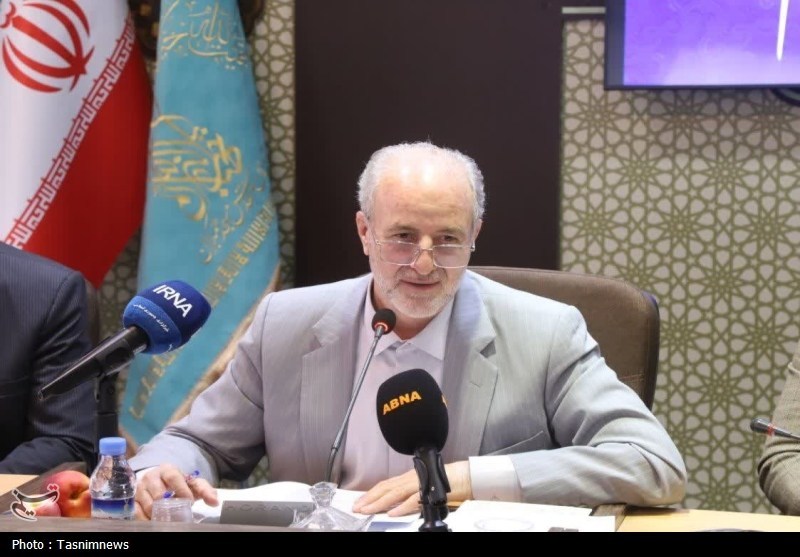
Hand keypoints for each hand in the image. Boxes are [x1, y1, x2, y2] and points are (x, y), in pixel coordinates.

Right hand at [133, 464, 217, 519]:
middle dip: (169, 505)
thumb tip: (215, 501)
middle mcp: (151, 477)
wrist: (158, 482)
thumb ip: (205, 490)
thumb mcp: (192, 484)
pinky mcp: (132, 499)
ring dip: (158, 514)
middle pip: (159, 492)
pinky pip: (136, 512)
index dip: (182, 490)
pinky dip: (145, 519)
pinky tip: (154, 522)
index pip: (174, 477)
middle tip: (178, 514)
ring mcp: (140, 488)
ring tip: (167, 519)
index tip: (190, 501)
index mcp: (167, 469)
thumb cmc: (178, 483)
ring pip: (148, 504)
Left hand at [352, 460, 472, 516]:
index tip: (360, 502)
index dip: (371, 493)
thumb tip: (393, 505)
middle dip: (370, 498)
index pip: (385, 485)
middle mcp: (410, 479)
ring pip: (395, 493)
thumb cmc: (444, 481)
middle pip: (386, 488)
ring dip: (380, 503)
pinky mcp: (428, 491)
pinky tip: (392, 513)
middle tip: (357, 508)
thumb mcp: (421, 487)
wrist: (462, 477)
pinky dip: (402, 507)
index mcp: (407, 478)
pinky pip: (413, 500)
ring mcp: (418, 484)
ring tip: (368, 510)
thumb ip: (407, 494)